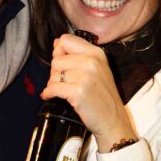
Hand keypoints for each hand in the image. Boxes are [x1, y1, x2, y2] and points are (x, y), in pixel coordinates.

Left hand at [41, 33, 135, 150]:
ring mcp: (85, 77)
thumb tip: (57, 42)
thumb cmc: (103, 96)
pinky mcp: (78, 92)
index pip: (66, 40)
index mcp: (96, 53)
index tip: (61, 63)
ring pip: (53, 74)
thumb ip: (78, 54)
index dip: (58, 51)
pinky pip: (52, 88)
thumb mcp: (98, 69)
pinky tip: (50, 96)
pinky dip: (48, 93)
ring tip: (63, 90)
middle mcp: (91, 61)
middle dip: (55, 72)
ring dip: (53, 83)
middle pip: (57, 59)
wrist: (113, 119)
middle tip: (64, 82)